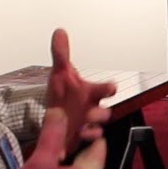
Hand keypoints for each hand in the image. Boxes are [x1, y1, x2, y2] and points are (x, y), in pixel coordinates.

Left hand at [44, 29, 115, 150]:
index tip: (110, 87)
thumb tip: (59, 32)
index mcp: (88, 92)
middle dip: (100, 112)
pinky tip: (82, 133)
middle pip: (103, 110)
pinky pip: (91, 137)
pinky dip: (88, 135)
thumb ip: (61, 55)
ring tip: (85, 122)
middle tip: (93, 112)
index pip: (103, 89)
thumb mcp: (59, 75)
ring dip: (92, 123)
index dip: (107, 88)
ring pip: (97, 124)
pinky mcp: (82, 134)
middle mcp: (91, 107)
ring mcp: (88, 122)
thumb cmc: (62, 97)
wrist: (57, 119)